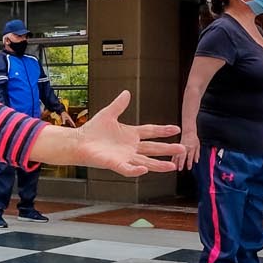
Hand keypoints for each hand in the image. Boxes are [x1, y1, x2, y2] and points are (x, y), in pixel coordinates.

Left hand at [36, 91, 181, 176]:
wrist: (79, 142)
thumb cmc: (92, 130)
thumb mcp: (108, 114)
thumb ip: (119, 105)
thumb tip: (127, 92)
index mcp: (131, 134)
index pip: (151, 132)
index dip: (163, 130)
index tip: (176, 129)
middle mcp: (131, 147)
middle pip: (153, 148)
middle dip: (168, 149)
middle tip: (183, 148)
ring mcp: (124, 156)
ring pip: (146, 161)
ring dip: (159, 164)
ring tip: (173, 166)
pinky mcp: (115, 164)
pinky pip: (128, 168)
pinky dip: (135, 170)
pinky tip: (144, 169)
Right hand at [174, 131, 199, 171]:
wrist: (188, 132)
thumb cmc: (194, 139)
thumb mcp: (198, 146)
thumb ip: (197, 154)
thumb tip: (196, 161)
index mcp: (192, 148)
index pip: (190, 156)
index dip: (189, 162)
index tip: (188, 168)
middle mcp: (185, 148)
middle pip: (183, 156)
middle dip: (181, 163)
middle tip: (179, 169)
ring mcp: (180, 147)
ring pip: (177, 154)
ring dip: (175, 161)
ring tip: (174, 167)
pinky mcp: (177, 146)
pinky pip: (174, 152)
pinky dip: (172, 158)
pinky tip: (171, 162)